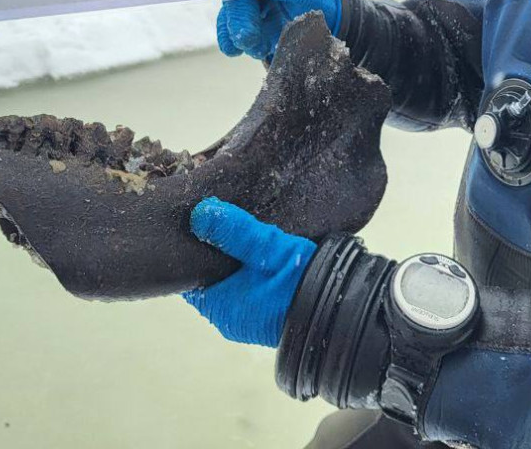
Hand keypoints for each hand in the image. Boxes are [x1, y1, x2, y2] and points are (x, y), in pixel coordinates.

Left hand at [182, 197, 316, 347]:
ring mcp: (247, 316)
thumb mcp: (267, 249)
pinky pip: (247, 284)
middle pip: (209, 275)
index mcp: (219, 306)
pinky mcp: (265, 312)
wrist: (340, 310)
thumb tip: (201, 214)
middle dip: (215, 249)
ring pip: (229, 279)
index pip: (191, 274)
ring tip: (240, 227)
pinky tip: (259, 247)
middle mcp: (229, 315)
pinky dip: (249, 267)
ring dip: (235, 257)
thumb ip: (236, 232)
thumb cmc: (301, 284)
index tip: (198, 221)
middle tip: (221, 217)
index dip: (193, 247)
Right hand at [216, 0, 342, 60]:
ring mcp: (251, 1)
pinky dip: (232, 41)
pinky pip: (233, 30)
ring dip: (237, 33)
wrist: (330, 24)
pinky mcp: (250, 22)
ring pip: (232, 14)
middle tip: (247, 37)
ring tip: (256, 49)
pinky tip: (236, 50)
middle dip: (239, 18)